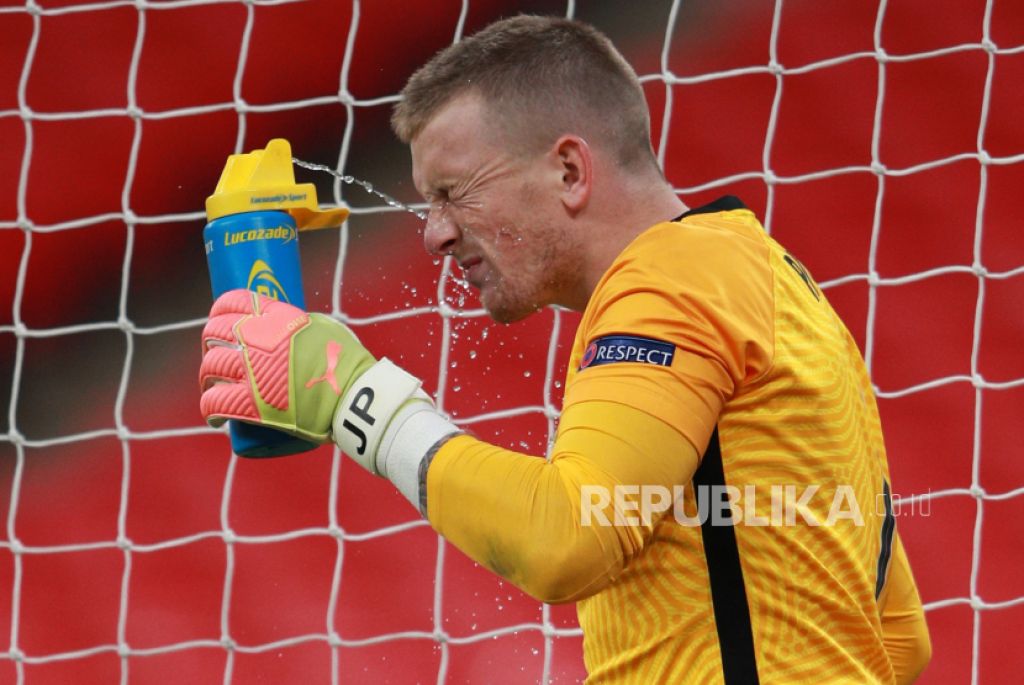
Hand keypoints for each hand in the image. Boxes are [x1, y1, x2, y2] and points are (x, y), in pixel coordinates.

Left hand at [199, 290, 455, 493]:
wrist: (354, 397)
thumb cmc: (348, 364)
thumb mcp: (326, 329)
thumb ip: (302, 325)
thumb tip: (290, 328)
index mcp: (277, 318)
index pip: (234, 301)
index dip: (220, 310)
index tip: (218, 319)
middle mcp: (259, 339)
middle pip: (216, 333)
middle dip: (210, 343)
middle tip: (216, 356)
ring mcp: (252, 372)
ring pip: (210, 368)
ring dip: (207, 377)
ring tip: (213, 386)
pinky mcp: (250, 404)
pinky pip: (215, 402)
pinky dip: (210, 409)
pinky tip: (215, 416)